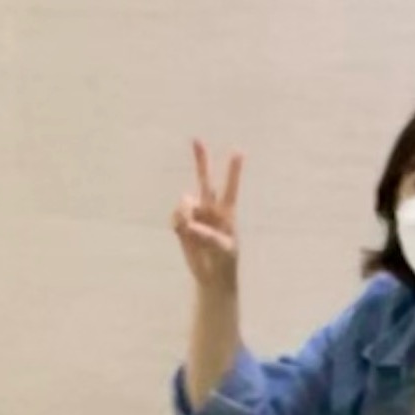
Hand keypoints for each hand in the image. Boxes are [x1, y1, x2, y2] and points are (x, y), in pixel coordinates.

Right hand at [172, 141, 243, 289]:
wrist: (210, 274)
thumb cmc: (224, 260)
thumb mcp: (224, 250)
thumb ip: (210, 236)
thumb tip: (190, 225)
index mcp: (227, 212)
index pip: (230, 188)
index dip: (233, 171)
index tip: (239, 151)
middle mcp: (210, 208)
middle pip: (204, 180)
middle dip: (201, 160)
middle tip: (196, 139)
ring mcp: (195, 214)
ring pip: (184, 202)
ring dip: (185, 213)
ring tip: (190, 231)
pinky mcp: (182, 224)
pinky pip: (175, 216)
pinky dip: (177, 224)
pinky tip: (184, 234)